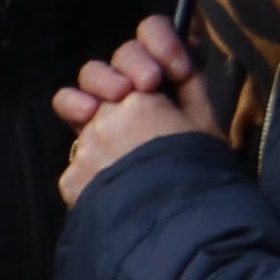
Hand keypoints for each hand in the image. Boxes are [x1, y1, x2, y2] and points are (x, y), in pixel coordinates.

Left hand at [52, 17, 220, 202]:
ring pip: (78, 117)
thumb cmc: (201, 174)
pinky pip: (77, 163)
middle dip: (109, 84)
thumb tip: (180, 61)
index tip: (161, 78)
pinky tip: (118, 187)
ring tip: (120, 147)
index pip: (135, 47)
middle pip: (94, 77)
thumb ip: (189, 85)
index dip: (150, 52)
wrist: (175, 231)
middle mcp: (103, 117)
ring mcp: (84, 149)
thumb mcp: (207, 122)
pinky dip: (94, 169)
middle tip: (131, 102)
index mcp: (140, 98)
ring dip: (96, 124)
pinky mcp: (72, 181)